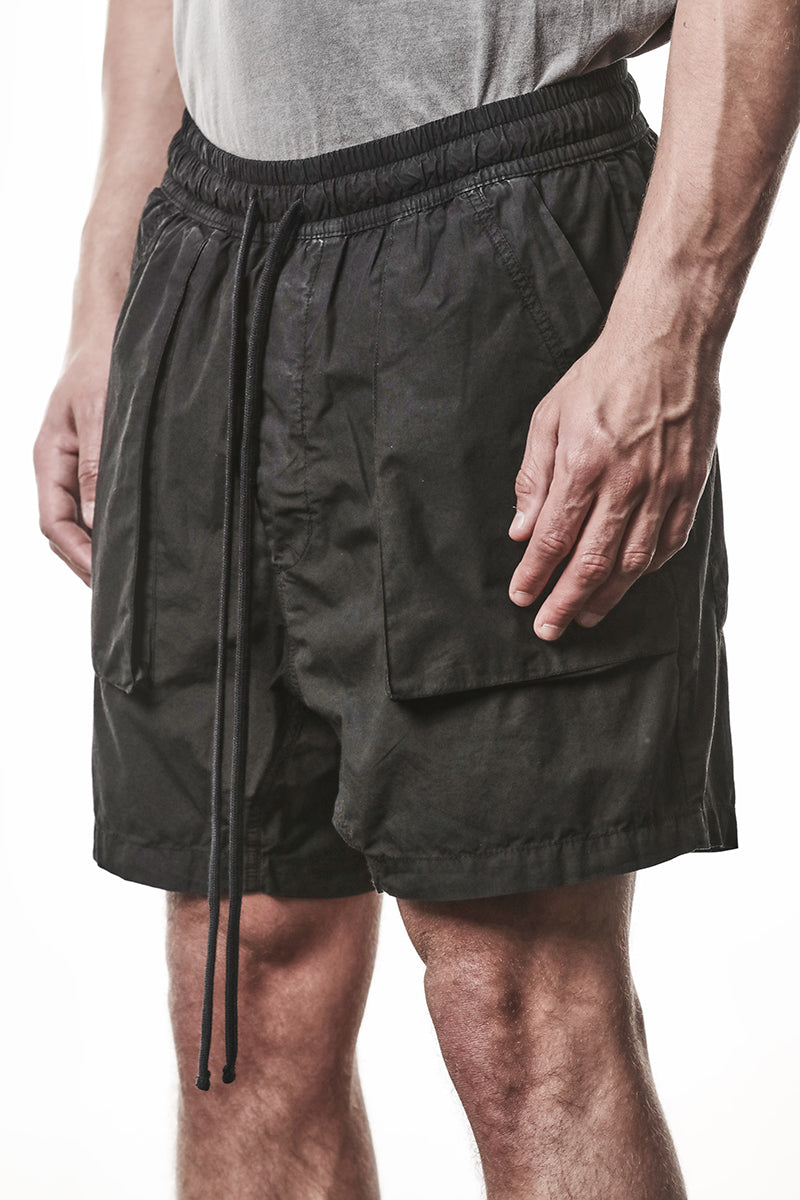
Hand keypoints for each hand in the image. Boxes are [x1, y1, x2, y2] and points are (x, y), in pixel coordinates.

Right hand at [34, 348, 109, 585]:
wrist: (109, 330)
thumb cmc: (103, 364)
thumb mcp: (102, 413)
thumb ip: (98, 465)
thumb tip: (97, 519)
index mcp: (49, 458)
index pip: (53, 522)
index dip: (77, 553)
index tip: (104, 575)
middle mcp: (56, 467)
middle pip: (61, 530)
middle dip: (84, 561)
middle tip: (118, 588)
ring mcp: (72, 465)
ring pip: (75, 520)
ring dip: (94, 548)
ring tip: (123, 574)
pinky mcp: (93, 461)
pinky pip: (92, 503)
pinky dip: (105, 526)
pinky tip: (128, 539)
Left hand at [507, 328, 720, 639]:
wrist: (667, 342)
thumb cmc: (602, 376)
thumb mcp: (549, 417)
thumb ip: (533, 477)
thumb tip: (521, 529)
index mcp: (584, 463)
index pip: (554, 537)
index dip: (535, 575)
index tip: (521, 598)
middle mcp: (626, 481)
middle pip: (592, 561)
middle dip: (565, 601)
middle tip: (548, 628)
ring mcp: (663, 486)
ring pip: (633, 561)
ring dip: (606, 596)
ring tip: (585, 615)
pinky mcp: (690, 485)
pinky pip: (670, 542)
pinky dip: (646, 570)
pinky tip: (627, 581)